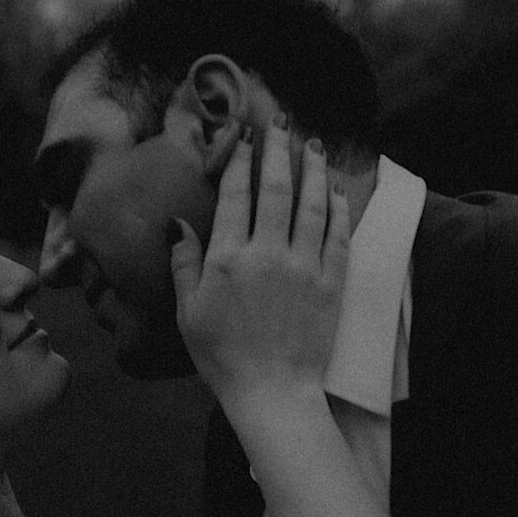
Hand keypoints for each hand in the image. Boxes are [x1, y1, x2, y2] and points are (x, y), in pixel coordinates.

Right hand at [170, 117, 349, 402]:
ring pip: (312, 204)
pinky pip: (338, 234)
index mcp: (227, 258)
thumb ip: (183, 263)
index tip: (245, 136)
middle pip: (276, 188)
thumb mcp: (188, 312)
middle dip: (278, 150)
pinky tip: (338, 189)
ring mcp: (304, 266)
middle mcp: (267, 253)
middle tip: (282, 124)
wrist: (272, 392)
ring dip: (313, 169)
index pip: (236, 195)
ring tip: (314, 145)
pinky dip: (339, 207)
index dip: (240, 160)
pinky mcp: (331, 282)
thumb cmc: (222, 355)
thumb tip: (178, 222)